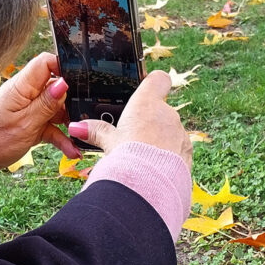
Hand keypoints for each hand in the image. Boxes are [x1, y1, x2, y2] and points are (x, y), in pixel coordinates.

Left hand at [0, 52, 79, 173]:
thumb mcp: (25, 123)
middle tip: (85, 115)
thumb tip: (64, 84)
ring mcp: (31, 108)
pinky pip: (53, 126)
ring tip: (82, 136)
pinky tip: (73, 150)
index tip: (82, 82)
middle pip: (58, 86)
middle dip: (73, 100)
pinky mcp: (33, 123)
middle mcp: (28, 93)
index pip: (46, 62)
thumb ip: (46, 104)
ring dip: (70, 123)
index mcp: (23, 86)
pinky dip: (62, 137)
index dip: (65, 67)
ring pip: (58, 109)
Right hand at [67, 70, 191, 168]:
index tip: (145, 91)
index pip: (158, 79)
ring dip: (159, 139)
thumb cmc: (127, 157)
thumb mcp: (108, 142)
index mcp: (147, 103)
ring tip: (142, 156)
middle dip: (149, 120)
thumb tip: (77, 127)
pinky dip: (169, 156)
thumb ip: (96, 131)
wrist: (150, 186)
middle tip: (132, 135)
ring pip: (170, 130)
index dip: (152, 83)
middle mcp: (168, 114)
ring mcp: (180, 134)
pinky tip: (155, 168)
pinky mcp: (187, 154)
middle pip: (161, 109)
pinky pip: (178, 149)